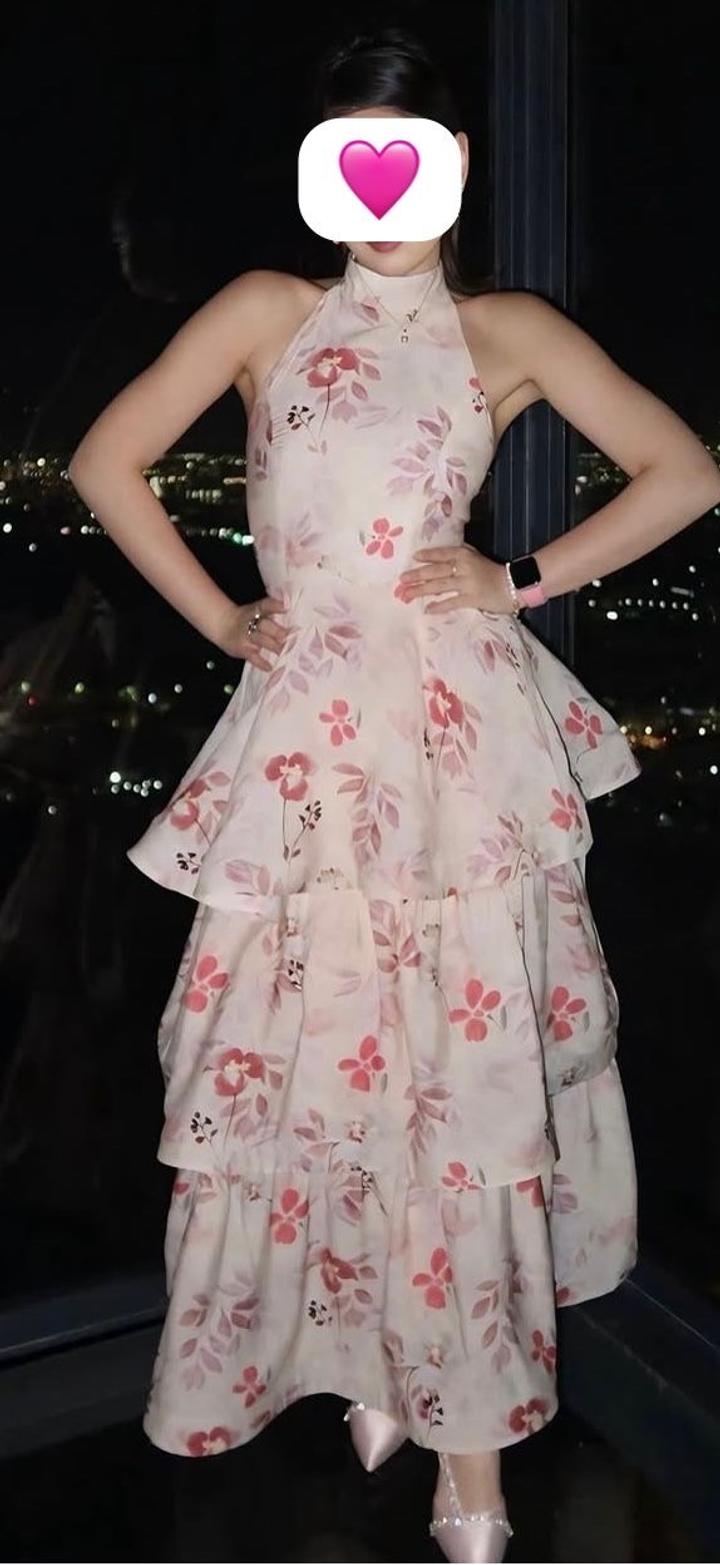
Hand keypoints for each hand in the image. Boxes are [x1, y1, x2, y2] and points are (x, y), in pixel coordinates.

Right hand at [214, 596, 289, 669]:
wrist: (223, 625)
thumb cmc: (247, 618)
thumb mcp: (256, 610)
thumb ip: (272, 611)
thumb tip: (293, 614)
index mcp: (256, 610)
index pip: (266, 605)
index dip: (275, 605)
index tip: (286, 607)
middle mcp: (251, 622)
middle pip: (264, 625)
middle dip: (276, 631)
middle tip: (287, 637)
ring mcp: (246, 636)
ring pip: (261, 640)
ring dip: (273, 646)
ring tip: (283, 651)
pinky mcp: (242, 650)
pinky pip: (253, 657)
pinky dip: (261, 663)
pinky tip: (269, 667)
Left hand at [396, 545, 516, 614]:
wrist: (514, 584)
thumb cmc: (493, 571)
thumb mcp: (476, 557)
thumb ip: (461, 556)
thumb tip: (441, 559)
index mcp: (465, 555)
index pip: (442, 554)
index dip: (427, 556)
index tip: (414, 558)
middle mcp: (463, 567)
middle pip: (435, 570)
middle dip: (417, 575)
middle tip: (402, 580)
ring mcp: (467, 583)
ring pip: (439, 586)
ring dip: (421, 590)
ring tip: (407, 594)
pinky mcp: (471, 598)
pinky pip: (451, 602)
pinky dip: (439, 606)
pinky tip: (427, 609)